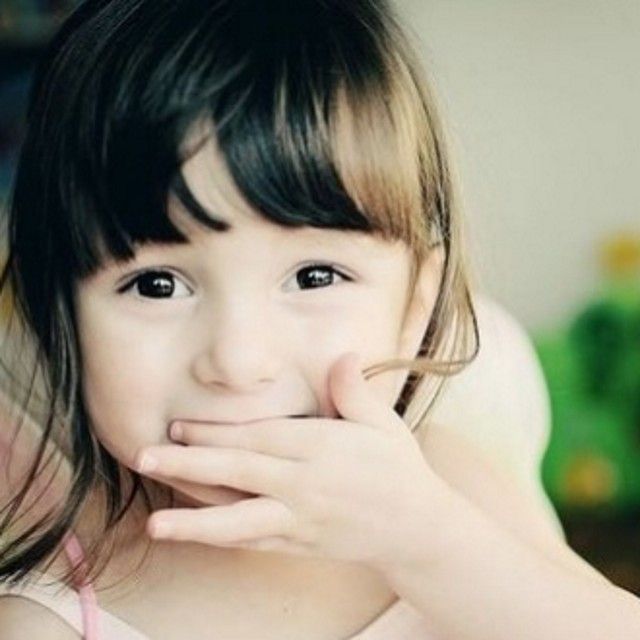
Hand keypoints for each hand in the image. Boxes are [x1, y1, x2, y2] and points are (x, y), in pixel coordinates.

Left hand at [134, 352, 450, 572]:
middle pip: (238, 473)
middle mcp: (303, 485)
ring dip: (194, 520)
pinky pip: (254, 540)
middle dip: (189, 464)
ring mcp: (299, 519)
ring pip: (239, 520)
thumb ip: (354, 390)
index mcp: (320, 448)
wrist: (415, 527)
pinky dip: (221, 539)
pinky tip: (191, 534)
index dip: (215, 433)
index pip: (258, 437)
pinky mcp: (298, 543)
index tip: (178, 426)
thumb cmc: (397, 468)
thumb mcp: (382, 422)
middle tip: (145, 457)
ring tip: (154, 524)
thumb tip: (343, 355)